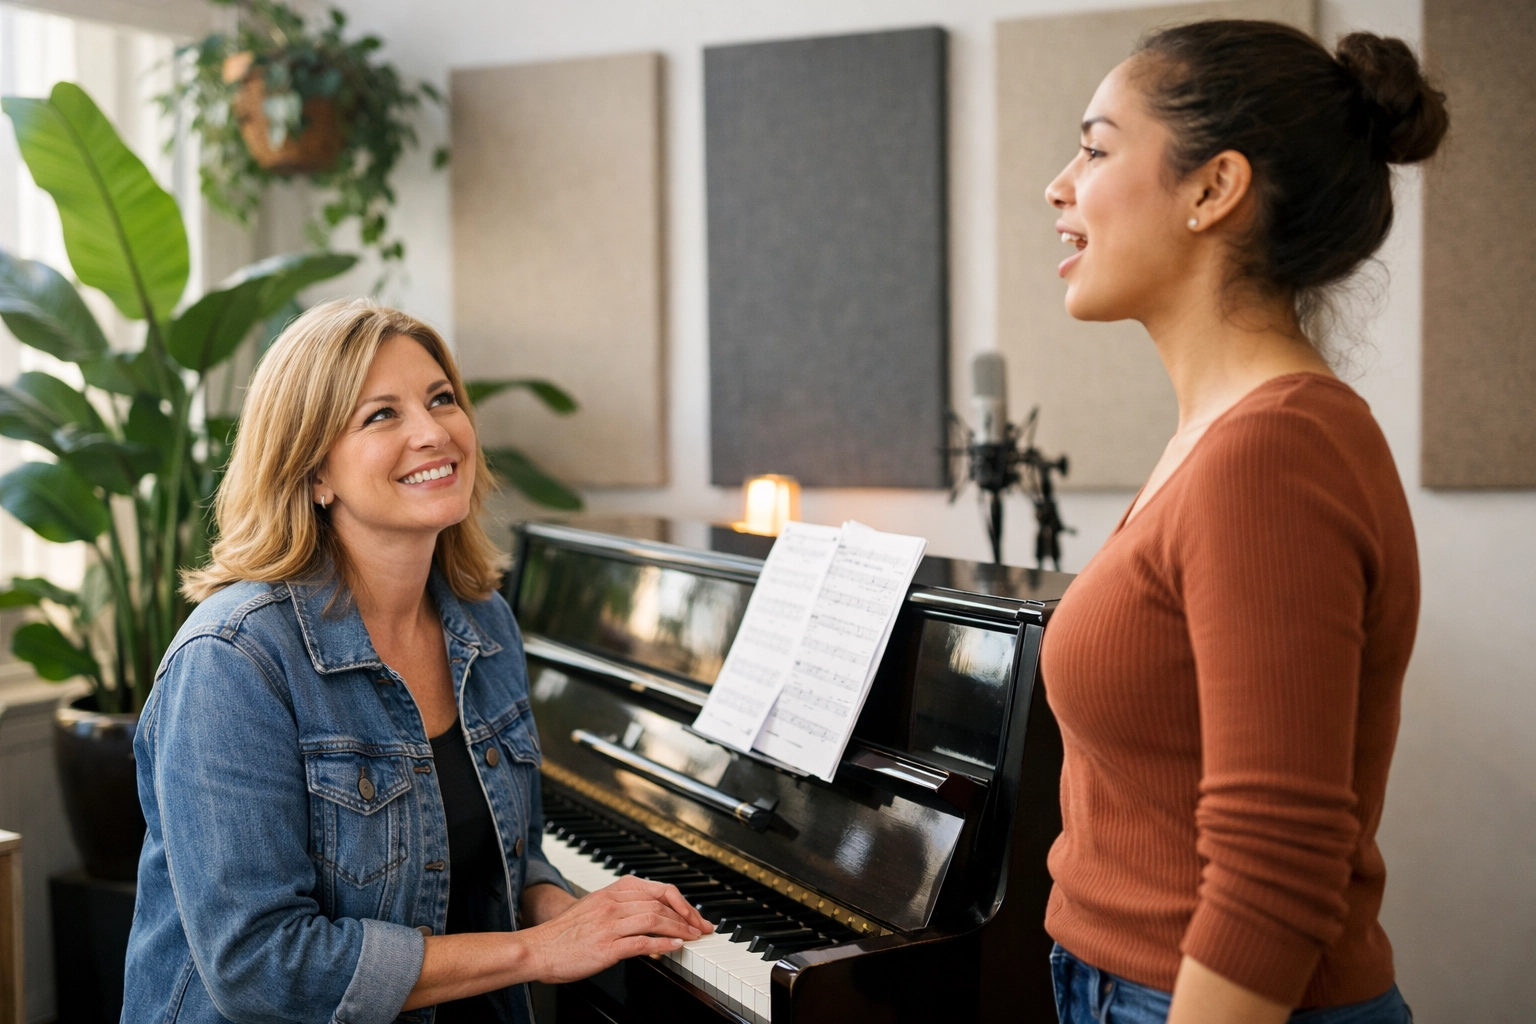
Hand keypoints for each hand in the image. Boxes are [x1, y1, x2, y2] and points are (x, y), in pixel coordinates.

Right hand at [523, 875, 714, 984]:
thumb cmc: (564, 933)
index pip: (657, 889)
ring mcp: (609, 925)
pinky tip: (675, 947)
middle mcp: (612, 904)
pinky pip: (641, 942)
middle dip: (687, 916)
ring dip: (680, 928)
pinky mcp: (606, 947)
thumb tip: (650, 915)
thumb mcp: (594, 908)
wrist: (537, 949)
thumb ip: (620, 907)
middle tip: (701, 928)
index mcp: (611, 892)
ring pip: (655, 919)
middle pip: (660, 903)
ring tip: (694, 937)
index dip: (681, 901)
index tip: (694, 914)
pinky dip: (663, 944)